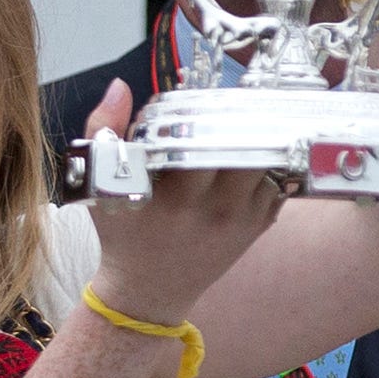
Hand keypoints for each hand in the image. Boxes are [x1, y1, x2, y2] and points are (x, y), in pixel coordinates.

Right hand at [80, 80, 291, 322]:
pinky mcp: (258, 227)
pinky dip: (273, 162)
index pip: (207, 140)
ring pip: (271, 162)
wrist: (148, 291)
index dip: (213, 111)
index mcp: (175, 195)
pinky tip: (260, 148)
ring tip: (254, 116)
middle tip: (240, 97)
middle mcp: (216, 208)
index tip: (210, 93)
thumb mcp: (98, 184)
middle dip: (247, 120)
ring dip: (263, 138)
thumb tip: (120, 86)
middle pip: (250, 148)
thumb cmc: (121, 233)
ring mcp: (243, 219)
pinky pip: (279, 183)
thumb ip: (103, 130)